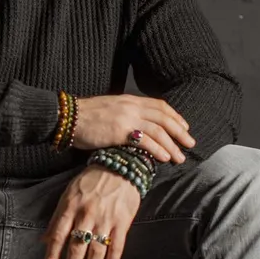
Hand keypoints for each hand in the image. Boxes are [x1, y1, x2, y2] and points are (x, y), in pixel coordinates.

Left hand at [41, 165, 139, 258]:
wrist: (119, 166)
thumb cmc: (91, 180)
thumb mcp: (69, 193)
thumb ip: (56, 218)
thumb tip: (43, 239)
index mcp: (71, 206)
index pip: (58, 235)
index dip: (52, 255)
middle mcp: (87, 214)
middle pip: (76, 247)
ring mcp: (105, 219)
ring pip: (96, 251)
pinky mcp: (122, 223)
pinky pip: (116, 248)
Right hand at [72, 94, 194, 163]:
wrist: (69, 117)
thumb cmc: (86, 116)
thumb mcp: (111, 108)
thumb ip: (126, 113)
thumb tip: (139, 126)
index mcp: (130, 99)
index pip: (159, 105)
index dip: (174, 116)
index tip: (184, 127)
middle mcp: (131, 106)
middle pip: (163, 118)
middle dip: (179, 131)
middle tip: (190, 144)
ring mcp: (126, 118)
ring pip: (158, 131)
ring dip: (172, 145)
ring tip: (179, 158)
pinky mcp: (119, 131)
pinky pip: (145, 141)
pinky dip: (158, 149)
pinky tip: (164, 158)